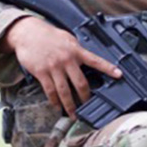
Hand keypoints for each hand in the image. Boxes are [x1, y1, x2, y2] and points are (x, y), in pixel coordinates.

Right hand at [2, 16, 121, 118]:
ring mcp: (54, 67)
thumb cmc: (48, 35)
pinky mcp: (42, 72)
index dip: (108, 68)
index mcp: (75, 50)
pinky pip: (50, 91)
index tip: (119, 74)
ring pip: (64, 91)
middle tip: (88, 105)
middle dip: (85, 97)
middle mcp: (66, 59)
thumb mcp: (67, 38)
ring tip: (73, 114)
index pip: (95, 60)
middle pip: (80, 83)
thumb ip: (76, 50)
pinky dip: (54, 101)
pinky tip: (57, 106)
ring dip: (69, 105)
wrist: (28, 32)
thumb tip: (85, 60)